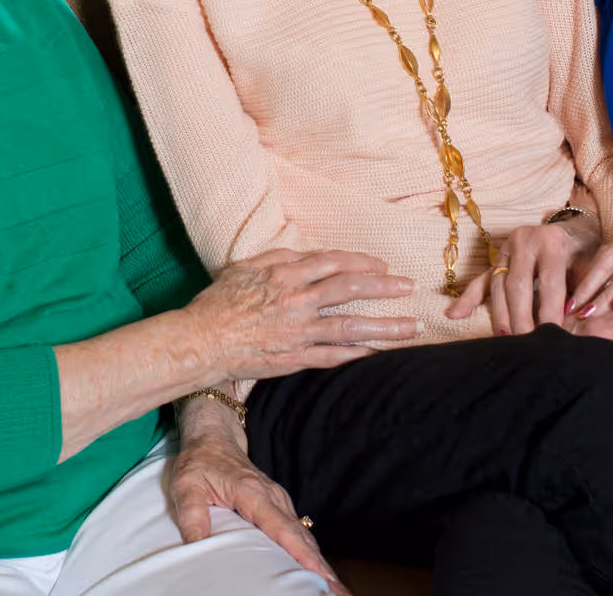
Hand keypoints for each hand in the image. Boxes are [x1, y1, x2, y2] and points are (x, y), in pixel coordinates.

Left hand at [169, 398, 347, 595]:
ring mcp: (278, 500)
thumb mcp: (186, 484)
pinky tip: (317, 570)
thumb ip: (191, 515)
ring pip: (303, 535)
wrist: (214, 436)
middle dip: (320, 565)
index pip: (281, 527)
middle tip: (338, 592)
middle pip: (301, 536)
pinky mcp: (278, 505)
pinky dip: (310, 552)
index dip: (301, 552)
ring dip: (319, 561)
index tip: (319, 572)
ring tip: (333, 589)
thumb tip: (196, 546)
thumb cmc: (200, 460)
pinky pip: (297, 531)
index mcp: (252, 492)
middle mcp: (272, 496)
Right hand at [186, 249, 418, 380]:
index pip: (333, 262)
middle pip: (349, 289)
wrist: (201, 340)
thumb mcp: (245, 267)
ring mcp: (298, 331)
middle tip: (407, 286)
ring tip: (411, 327)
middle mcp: (296, 300)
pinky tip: (378, 354)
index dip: (361, 261)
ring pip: (350, 326)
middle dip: (383, 287)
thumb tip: (308, 255)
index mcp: (285, 274)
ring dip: (384, 326)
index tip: (381, 264)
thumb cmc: (218, 302)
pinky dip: (357, 355)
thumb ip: (279, 258)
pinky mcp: (295, 358)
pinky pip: (333, 357)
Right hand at [447, 213, 599, 334]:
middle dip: (521, 318)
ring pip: (498, 286)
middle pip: (518, 286)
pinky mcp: (497, 257)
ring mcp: (506, 248)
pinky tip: (455, 315)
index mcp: (552, 242)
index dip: (550, 310)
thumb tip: (576, 322)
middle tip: (526, 345)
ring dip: (500, 316)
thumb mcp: (593, 265)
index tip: (553, 335)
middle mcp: (525, 242)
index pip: (550, 281)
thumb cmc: (587, 251)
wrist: (575, 226)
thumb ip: (584, 290)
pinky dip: (469, 298)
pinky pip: (481, 280)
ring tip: (504, 340)